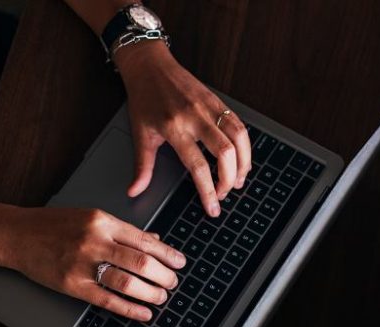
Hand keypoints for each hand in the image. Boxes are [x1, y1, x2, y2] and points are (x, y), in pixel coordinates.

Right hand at [0, 207, 185, 320]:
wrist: (17, 235)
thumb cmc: (53, 225)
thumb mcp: (90, 217)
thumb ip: (122, 230)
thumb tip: (154, 239)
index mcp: (103, 221)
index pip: (144, 239)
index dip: (167, 253)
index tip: (180, 262)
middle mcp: (95, 241)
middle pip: (141, 261)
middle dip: (164, 275)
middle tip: (173, 283)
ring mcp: (83, 264)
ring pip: (128, 282)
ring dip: (151, 293)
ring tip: (162, 297)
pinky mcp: (72, 285)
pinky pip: (107, 300)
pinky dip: (130, 309)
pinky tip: (144, 313)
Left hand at [115, 42, 252, 216]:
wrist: (149, 66)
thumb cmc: (144, 99)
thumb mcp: (140, 134)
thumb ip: (142, 167)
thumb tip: (134, 191)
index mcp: (174, 128)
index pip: (197, 166)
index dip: (208, 191)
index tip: (213, 208)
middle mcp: (195, 117)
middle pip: (225, 153)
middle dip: (230, 179)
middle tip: (225, 193)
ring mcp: (209, 107)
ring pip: (238, 137)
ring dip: (244, 162)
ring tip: (239, 179)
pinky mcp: (218, 100)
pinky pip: (238, 124)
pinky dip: (244, 144)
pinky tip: (241, 157)